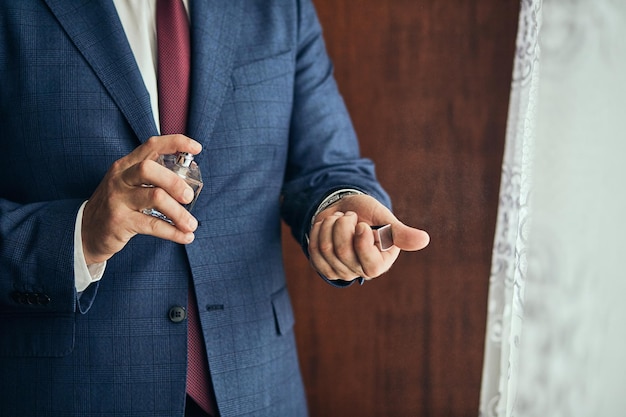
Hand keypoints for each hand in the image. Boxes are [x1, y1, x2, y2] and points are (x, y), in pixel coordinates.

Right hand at [82, 135, 201, 264]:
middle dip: (175, 181)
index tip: (196, 148)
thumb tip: (188, 181)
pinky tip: (185, 236)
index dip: (175, 143)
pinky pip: (152, 225)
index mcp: (126, 165)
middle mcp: (120, 178)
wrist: (85, 231)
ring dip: (179, 212)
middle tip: (189, 197)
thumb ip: (152, 179)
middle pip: (150, 168)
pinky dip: (173, 232)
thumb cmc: (116, 205)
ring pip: (155, 197)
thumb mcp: (127, 185)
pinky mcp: (119, 221)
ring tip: (192, 224)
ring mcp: (118, 199)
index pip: (151, 145)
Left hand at [307, 194, 429, 280]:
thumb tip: (424, 240)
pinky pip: (314, 250)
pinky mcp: (323, 266)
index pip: (370, 264)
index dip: (362, 240)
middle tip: (350, 217)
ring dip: (330, 225)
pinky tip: (326, 225)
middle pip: (343, 252)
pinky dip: (318, 231)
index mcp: (381, 262)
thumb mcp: (384, 219)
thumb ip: (400, 232)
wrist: (344, 208)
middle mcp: (361, 272)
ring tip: (339, 220)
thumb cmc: (368, 214)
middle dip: (343, 225)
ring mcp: (341, 271)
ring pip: (326, 249)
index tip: (362, 224)